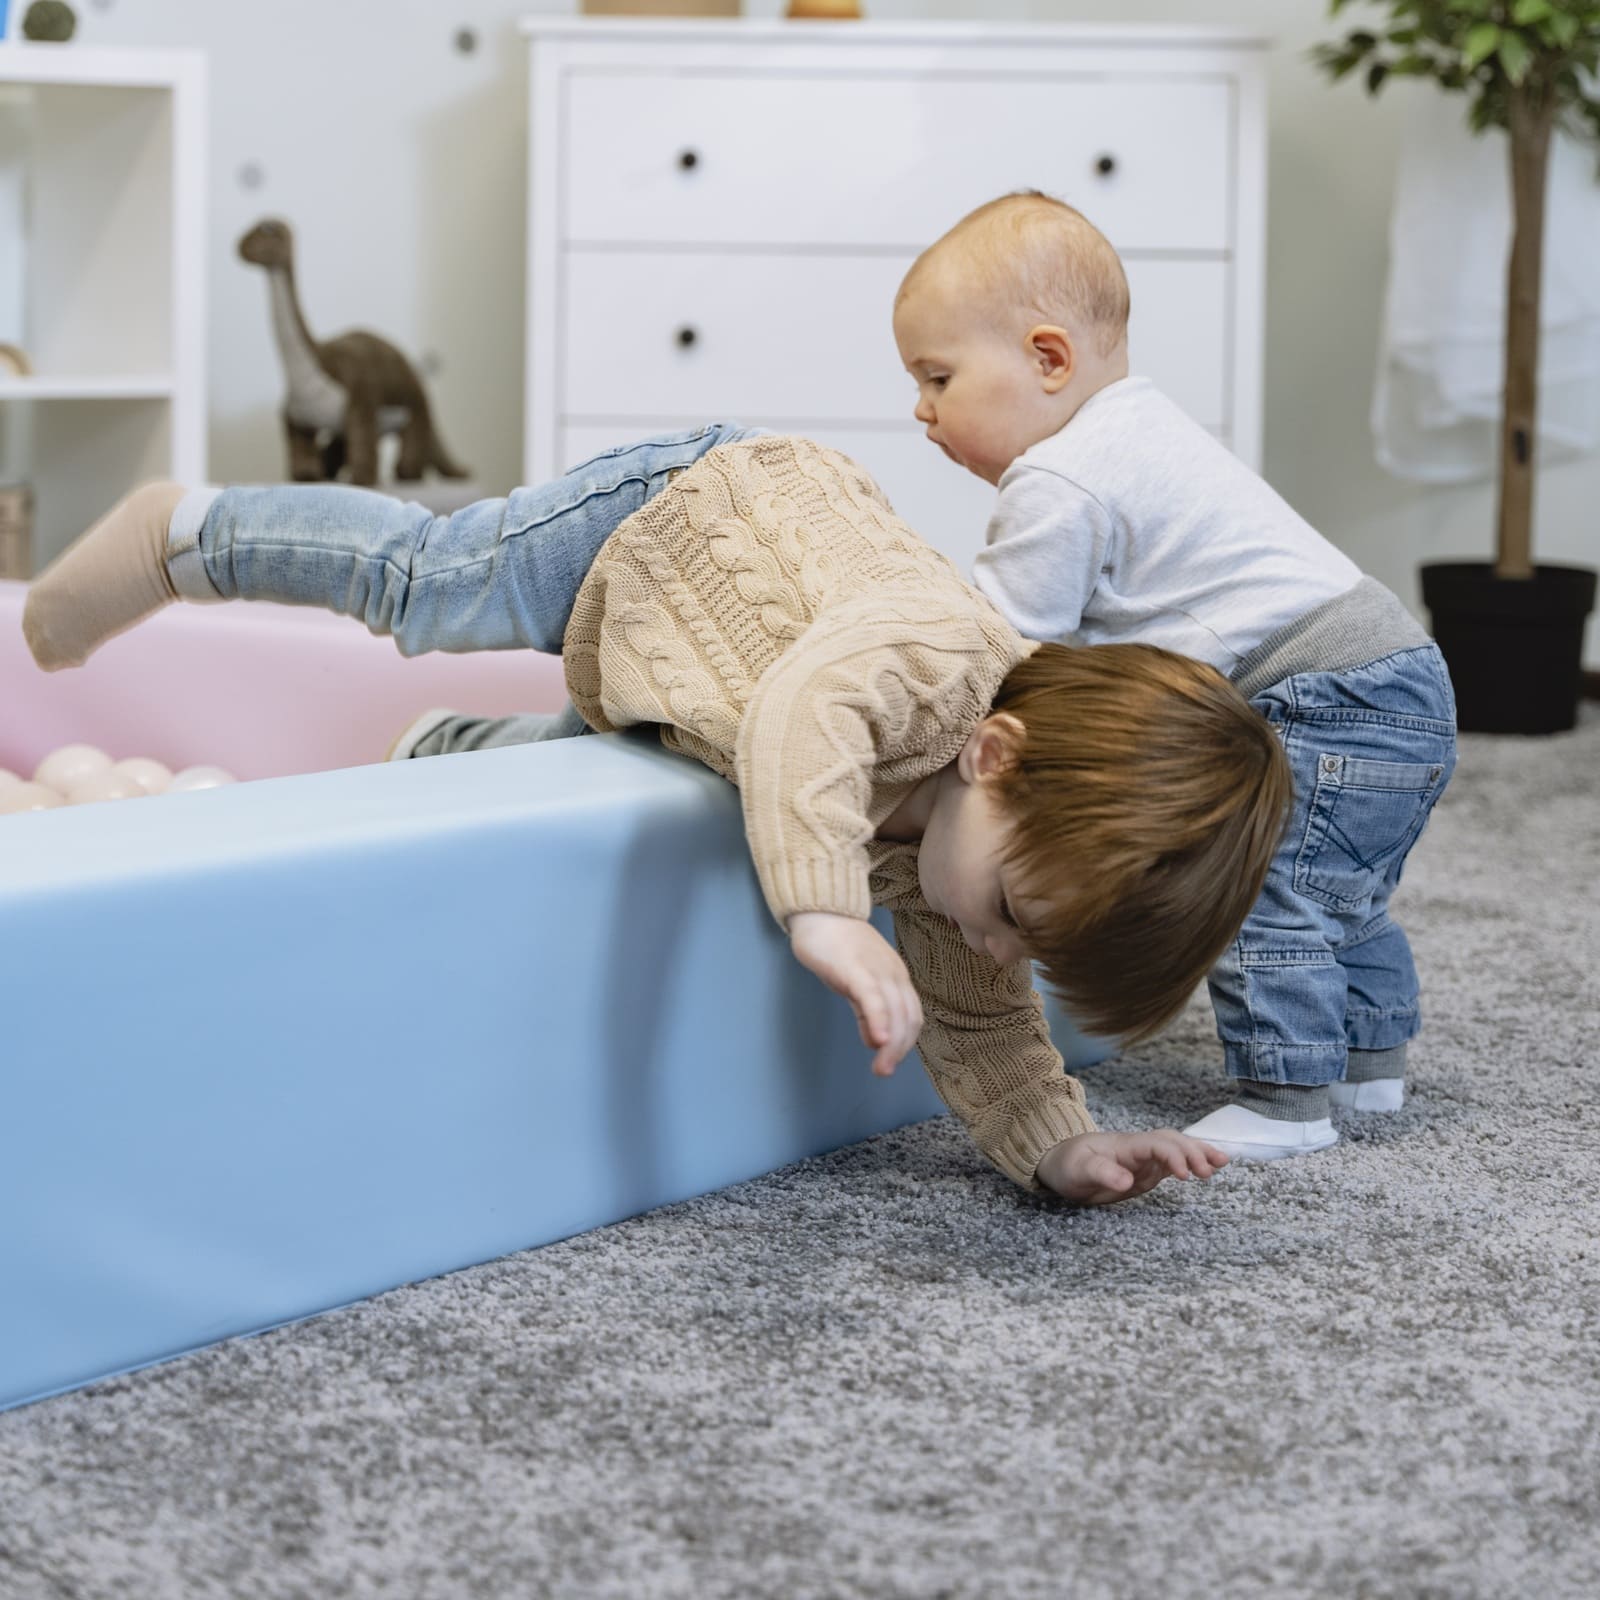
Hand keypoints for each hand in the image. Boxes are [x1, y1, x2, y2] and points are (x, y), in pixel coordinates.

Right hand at [787, 911, 922, 1077]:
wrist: (820, 912)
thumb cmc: (836, 947)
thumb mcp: (855, 983)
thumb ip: (867, 1010)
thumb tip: (875, 1040)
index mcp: (896, 977)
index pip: (912, 1015)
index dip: (905, 1042)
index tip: (890, 1061)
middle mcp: (894, 974)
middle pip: (908, 1018)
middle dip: (899, 1049)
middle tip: (883, 1072)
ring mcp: (877, 970)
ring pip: (895, 1012)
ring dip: (891, 1045)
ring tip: (881, 1068)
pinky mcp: (856, 968)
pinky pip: (873, 998)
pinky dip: (878, 1021)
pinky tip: (876, 1041)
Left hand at [1035, 1130, 1229, 1205]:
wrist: (1058, 1164)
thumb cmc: (1067, 1164)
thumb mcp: (1078, 1169)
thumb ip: (1102, 1173)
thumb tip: (1127, 1181)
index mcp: (1125, 1144)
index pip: (1156, 1144)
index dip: (1172, 1156)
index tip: (1184, 1175)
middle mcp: (1139, 1148)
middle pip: (1172, 1141)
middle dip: (1193, 1152)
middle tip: (1210, 1170)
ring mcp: (1145, 1158)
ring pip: (1177, 1148)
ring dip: (1199, 1152)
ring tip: (1223, 1162)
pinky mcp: (1147, 1170)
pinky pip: (1174, 1162)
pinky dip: (1193, 1163)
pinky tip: (1209, 1168)